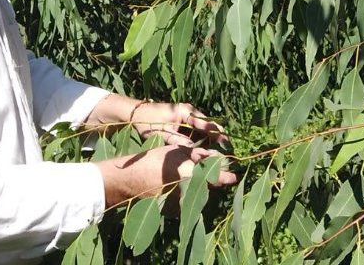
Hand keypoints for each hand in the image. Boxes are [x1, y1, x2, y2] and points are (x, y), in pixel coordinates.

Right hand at [93, 144, 237, 208]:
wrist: (129, 182)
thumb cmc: (152, 161)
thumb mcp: (175, 150)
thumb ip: (198, 154)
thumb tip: (216, 157)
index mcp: (192, 176)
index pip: (219, 179)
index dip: (228, 176)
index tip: (234, 175)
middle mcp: (190, 193)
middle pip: (210, 188)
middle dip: (212, 180)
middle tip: (210, 170)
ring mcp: (183, 205)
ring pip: (199, 196)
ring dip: (200, 187)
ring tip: (189, 176)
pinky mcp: (176, 212)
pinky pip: (188, 203)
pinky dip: (188, 195)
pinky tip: (178, 186)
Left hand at [130, 101, 229, 149]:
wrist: (135, 112)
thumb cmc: (147, 122)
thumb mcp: (161, 133)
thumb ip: (177, 141)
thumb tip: (194, 150)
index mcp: (184, 112)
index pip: (205, 123)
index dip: (217, 134)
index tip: (227, 143)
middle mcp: (189, 110)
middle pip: (208, 124)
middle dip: (219, 136)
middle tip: (230, 149)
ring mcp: (187, 114)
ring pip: (204, 127)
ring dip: (212, 138)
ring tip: (224, 151)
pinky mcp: (184, 119)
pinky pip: (197, 128)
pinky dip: (203, 137)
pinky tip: (210, 149)